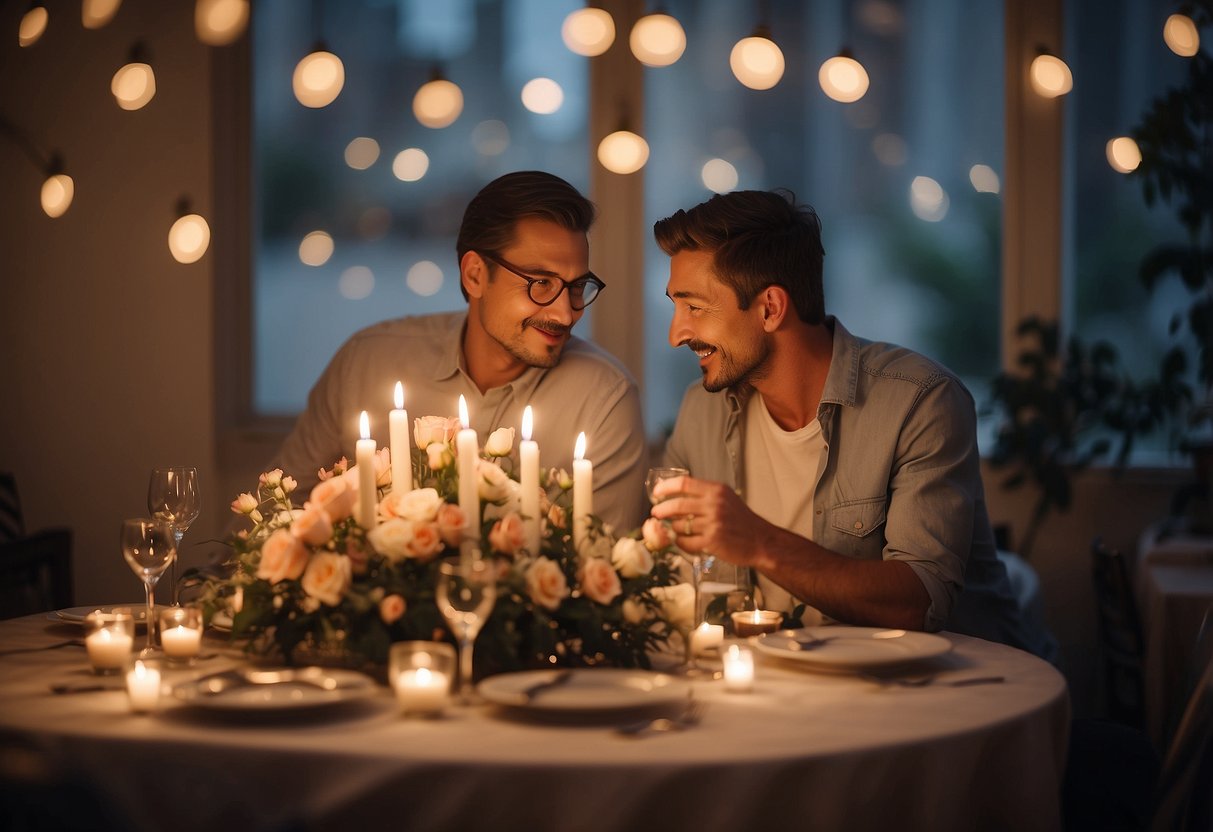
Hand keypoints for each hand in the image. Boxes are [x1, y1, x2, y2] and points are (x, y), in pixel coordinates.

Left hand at [650, 475, 770, 564]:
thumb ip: (704, 493)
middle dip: (661, 510)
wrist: (761, 541)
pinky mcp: (711, 542)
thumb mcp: (726, 498)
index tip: (656, 493)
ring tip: (676, 530)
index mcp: (716, 491)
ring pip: (679, 525)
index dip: (666, 488)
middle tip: (656, 513)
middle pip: (677, 505)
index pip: (683, 484)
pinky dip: (680, 543)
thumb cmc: (741, 520)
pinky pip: (685, 542)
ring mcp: (712, 524)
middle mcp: (714, 505)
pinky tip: (683, 541)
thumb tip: (674, 491)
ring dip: (673, 529)